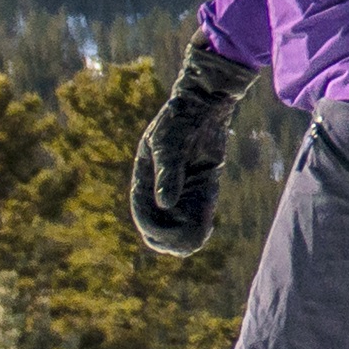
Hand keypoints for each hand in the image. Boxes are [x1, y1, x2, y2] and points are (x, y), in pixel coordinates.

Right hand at [128, 40, 256, 254]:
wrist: (205, 104)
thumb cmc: (180, 119)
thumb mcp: (170, 146)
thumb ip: (168, 174)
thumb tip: (165, 205)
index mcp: (144, 175)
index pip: (142, 210)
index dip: (150, 227)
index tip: (160, 238)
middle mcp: (162, 184)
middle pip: (160, 220)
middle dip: (169, 235)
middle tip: (182, 245)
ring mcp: (183, 184)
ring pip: (180, 219)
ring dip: (186, 232)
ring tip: (196, 241)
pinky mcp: (203, 182)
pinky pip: (199, 209)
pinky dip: (201, 222)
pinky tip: (207, 230)